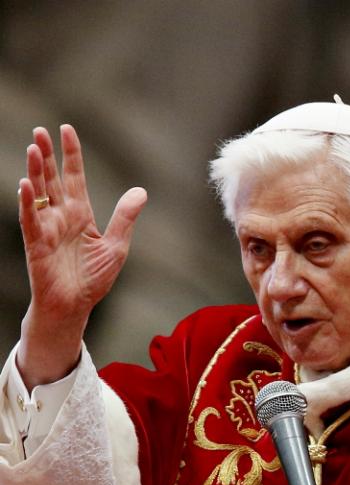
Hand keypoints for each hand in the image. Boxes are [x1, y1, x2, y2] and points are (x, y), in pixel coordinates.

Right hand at [17, 125, 146, 387]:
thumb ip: (124, 218)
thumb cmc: (93, 280)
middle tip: (40, 130)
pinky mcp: (37, 244)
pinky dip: (27, 202)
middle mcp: (61, 216)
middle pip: (53, 179)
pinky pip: (30, 219)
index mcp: (80, 214)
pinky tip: (26, 183)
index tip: (67, 129)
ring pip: (39, 193)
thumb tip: (141, 191)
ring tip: (33, 148)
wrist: (76, 307)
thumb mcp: (115, 246)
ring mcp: (47, 228)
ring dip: (35, 171)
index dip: (71, 154)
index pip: (74, 177)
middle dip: (47, 155)